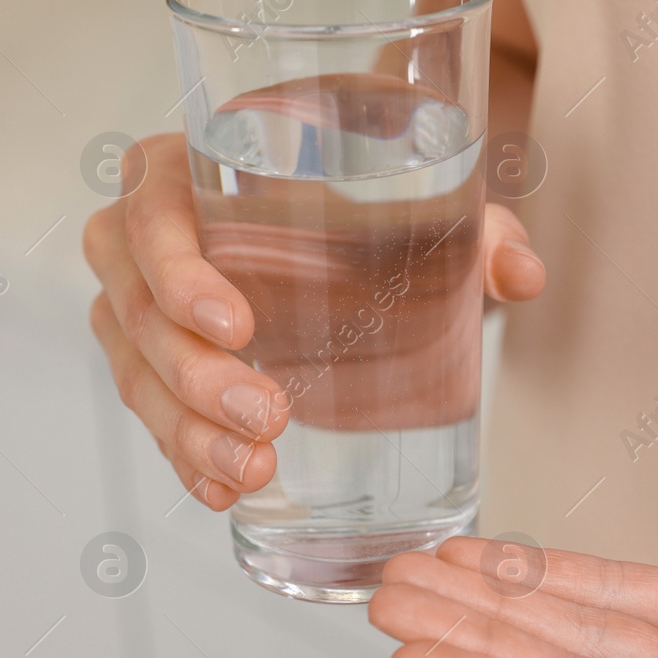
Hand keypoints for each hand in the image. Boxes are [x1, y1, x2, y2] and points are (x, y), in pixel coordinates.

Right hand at [83, 128, 544, 511]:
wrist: (357, 222)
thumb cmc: (373, 195)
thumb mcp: (430, 200)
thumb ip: (481, 232)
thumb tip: (522, 275)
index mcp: (193, 168)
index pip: (151, 211)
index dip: (178, 271)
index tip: (240, 324)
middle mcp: (150, 234)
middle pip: (135, 309)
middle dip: (195, 376)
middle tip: (270, 417)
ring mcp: (146, 304)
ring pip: (137, 372)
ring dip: (188, 431)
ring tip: (254, 469)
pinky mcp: (160, 362)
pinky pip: (151, 413)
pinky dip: (184, 455)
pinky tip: (221, 490)